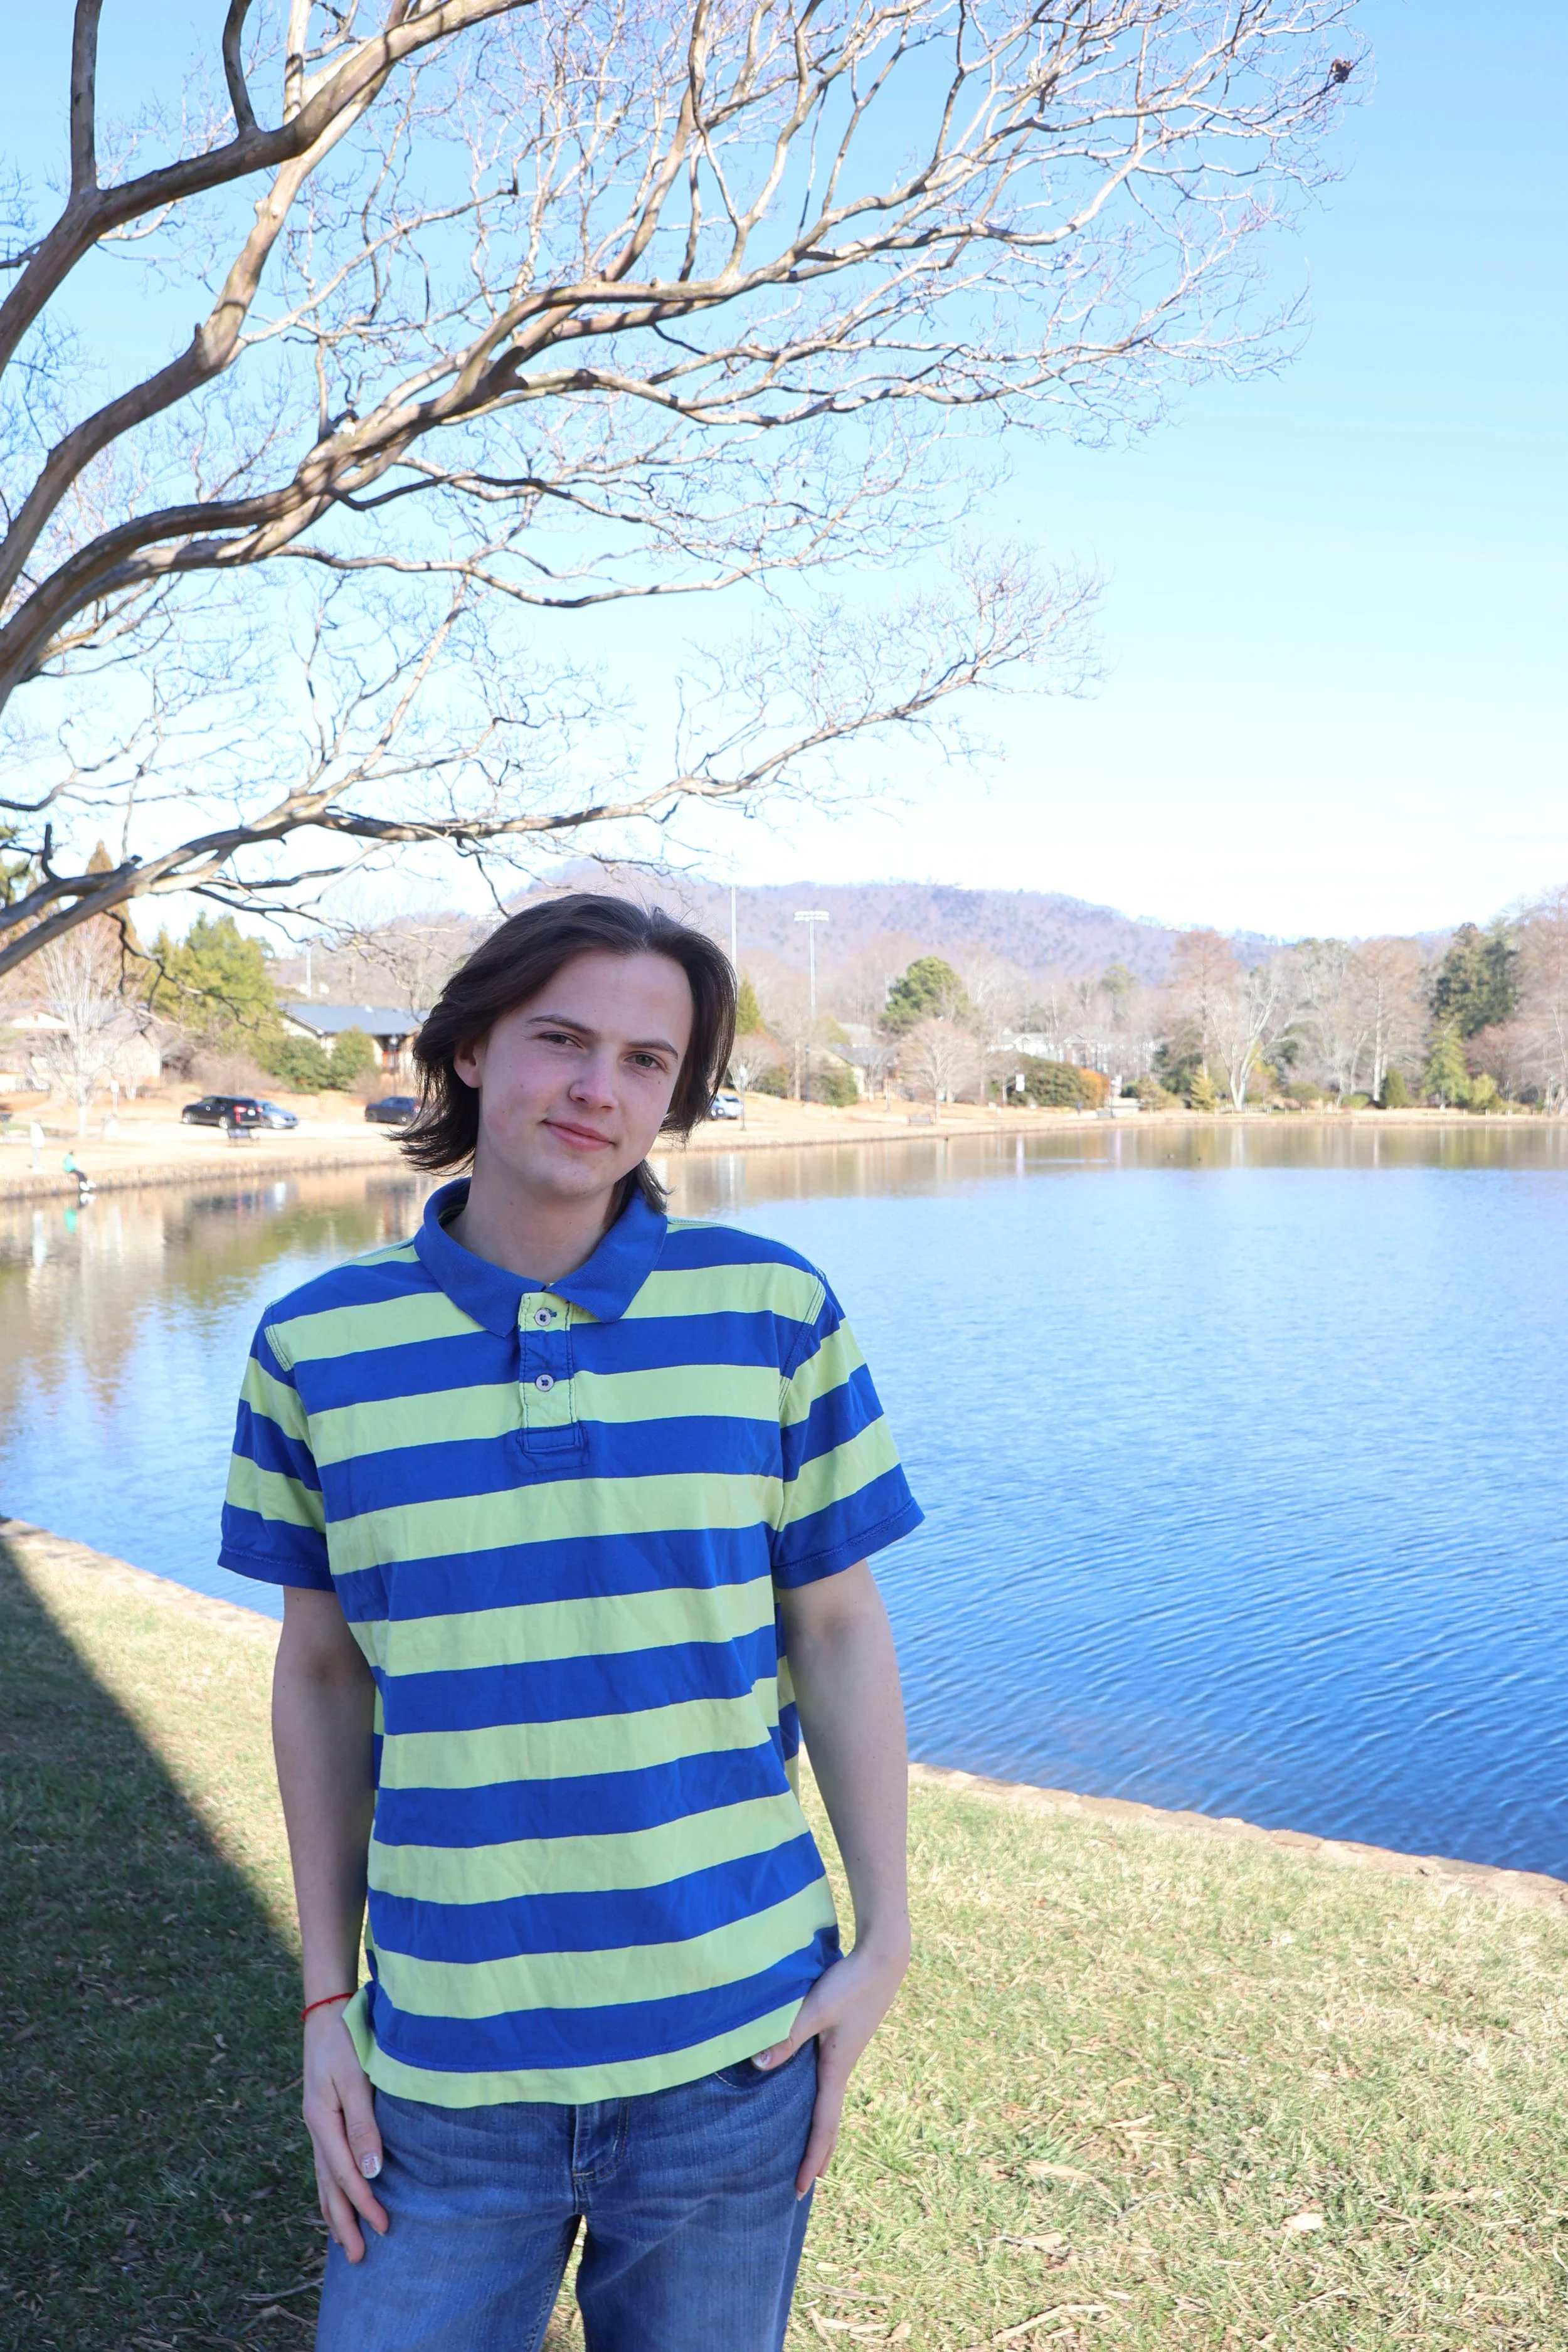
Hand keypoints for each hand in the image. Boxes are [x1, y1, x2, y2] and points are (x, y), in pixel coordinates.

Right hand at [302, 2007, 387, 2261]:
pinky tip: (336, 2197)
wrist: (326, 2012)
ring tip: (344, 2241)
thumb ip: (363, 2125)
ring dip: (334, 2211)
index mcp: (322, 2121)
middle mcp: (316, 2128)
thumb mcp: (355, 2079)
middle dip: (344, 2222)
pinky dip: (330, 2188)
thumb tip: (371, 2171)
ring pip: (323, 2179)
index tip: (385, 2227)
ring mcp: (316, 2124)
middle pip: (328, 2186)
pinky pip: (325, 2163)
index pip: (345, 2175)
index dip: (365, 2203)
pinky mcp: (323, 2118)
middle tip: (359, 2258)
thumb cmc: (345, 2040)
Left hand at [751, 1928, 910, 2197]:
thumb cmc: (849, 1983)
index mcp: (837, 2068)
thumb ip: (787, 2036)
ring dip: (821, 2129)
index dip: (812, 2158)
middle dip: (818, 2154)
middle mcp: (842, 2067)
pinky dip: (821, 2101)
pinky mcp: (844, 2037)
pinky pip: (830, 2081)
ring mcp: (845, 2052)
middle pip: (830, 2122)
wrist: (883, 1958)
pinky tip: (811, 2092)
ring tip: (811, 2148)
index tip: (802, 2187)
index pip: (824, 2125)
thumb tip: (757, 2066)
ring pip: (830, 2101)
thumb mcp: (815, 2010)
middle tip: (805, 2184)